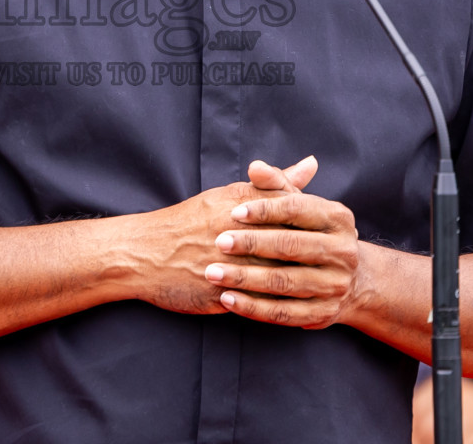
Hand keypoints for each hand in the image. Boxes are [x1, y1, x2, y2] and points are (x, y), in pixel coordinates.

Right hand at [129, 157, 317, 315]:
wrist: (142, 253)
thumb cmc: (188, 221)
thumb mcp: (230, 195)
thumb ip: (275, 183)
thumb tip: (311, 165)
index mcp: (239, 205)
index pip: (293, 211)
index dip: (314, 225)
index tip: (327, 233)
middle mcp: (235, 232)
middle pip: (290, 244)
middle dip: (311, 256)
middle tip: (330, 263)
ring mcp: (226, 264)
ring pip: (276, 275)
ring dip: (297, 282)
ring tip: (313, 285)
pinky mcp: (217, 292)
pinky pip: (256, 302)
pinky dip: (275, 305)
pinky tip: (291, 306)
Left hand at [206, 156, 362, 329]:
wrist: (352, 281)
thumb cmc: (314, 234)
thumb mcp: (302, 207)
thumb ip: (277, 185)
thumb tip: (255, 166)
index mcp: (338, 218)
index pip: (297, 209)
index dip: (264, 210)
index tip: (233, 213)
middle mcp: (343, 252)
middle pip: (291, 246)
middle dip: (252, 244)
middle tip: (218, 243)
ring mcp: (335, 286)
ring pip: (285, 282)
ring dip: (245, 278)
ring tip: (213, 274)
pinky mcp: (323, 314)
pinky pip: (283, 313)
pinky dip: (253, 307)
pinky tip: (227, 299)